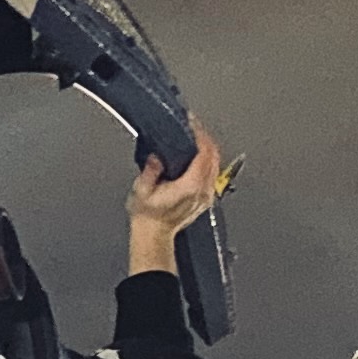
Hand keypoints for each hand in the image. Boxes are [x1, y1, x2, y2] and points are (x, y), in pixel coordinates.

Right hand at [127, 123, 226, 271]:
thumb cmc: (147, 216)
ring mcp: (206, 196)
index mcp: (191, 186)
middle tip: (195, 127)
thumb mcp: (141, 189)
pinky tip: (198, 157)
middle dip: (206, 139)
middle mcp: (203, 191)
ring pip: (216, 166)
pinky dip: (208, 162)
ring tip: (196, 138)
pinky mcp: (205, 200)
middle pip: (214, 157)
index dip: (200, 135)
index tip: (193, 123)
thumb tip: (156, 157)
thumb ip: (150, 170)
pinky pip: (212, 176)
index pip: (204, 153)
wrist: (154, 235)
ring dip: (208, 150)